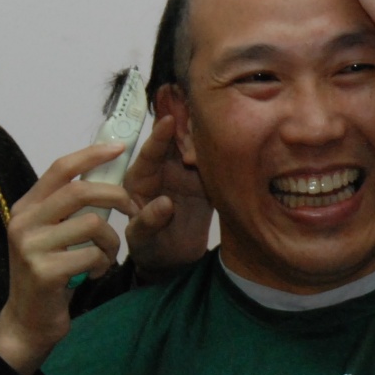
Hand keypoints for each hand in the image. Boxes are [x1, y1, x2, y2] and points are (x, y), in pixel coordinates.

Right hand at [0, 141, 135, 374]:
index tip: (120, 147)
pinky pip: (93, 255)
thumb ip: (70, 208)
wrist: (27, 321)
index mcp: (26, 207)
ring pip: (93, 224)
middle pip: (80, 191)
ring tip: (105, 256)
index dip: (91, 154)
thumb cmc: (50, 274)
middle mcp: (23, 222)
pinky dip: (103, 264)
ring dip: (111, 241)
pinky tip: (93, 274)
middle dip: (116, 196)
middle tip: (134, 208)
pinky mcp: (44, 271)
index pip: (60, 168)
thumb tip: (106, 175)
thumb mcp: (53, 235)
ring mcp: (31, 246)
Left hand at [123, 112, 212, 279]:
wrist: (173, 261)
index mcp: (141, 177)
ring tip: (221, 124)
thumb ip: (148, 221)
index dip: (159, 135)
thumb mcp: (141, 238)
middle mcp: (163, 170)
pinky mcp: (205, 184)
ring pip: (195, 149)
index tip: (169, 120)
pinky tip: (233, 143)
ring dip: (206, 138)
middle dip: (186, 126)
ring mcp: (185, 176)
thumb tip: (165, 203)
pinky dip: (221, 156)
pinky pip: (213, 165)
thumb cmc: (148, 248)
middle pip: (175, 142)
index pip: (150, 152)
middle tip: (202, 113)